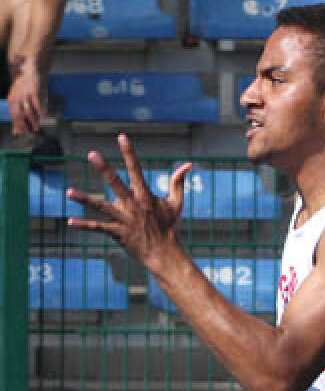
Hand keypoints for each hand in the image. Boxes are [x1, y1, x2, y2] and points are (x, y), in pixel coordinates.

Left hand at [8, 67, 43, 134]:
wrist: (30, 70)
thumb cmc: (25, 86)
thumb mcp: (18, 97)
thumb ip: (18, 110)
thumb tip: (18, 123)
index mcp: (11, 100)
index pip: (13, 115)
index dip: (17, 125)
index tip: (22, 133)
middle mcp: (17, 98)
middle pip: (19, 114)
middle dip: (24, 125)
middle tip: (29, 133)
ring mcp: (25, 95)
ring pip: (28, 110)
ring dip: (33, 120)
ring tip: (37, 127)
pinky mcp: (34, 92)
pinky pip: (37, 104)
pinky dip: (40, 111)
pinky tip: (43, 117)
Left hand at [66, 134, 188, 263]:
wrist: (164, 253)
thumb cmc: (169, 226)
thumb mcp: (176, 203)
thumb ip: (178, 182)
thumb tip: (188, 164)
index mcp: (145, 196)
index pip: (136, 169)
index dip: (129, 152)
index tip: (121, 136)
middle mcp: (133, 205)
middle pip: (116, 183)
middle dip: (104, 169)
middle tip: (92, 154)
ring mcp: (124, 219)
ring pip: (101, 207)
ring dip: (85, 200)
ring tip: (68, 192)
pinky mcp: (117, 233)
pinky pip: (98, 228)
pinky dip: (84, 225)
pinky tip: (70, 221)